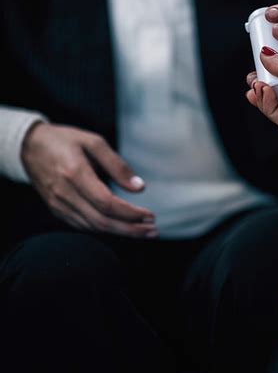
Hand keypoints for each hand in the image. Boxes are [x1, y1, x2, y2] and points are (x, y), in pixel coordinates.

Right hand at [22, 123, 157, 237]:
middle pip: (101, 221)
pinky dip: (104, 229)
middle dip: (130, 229)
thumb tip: (139, 188)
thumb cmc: (64, 140)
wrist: (29, 146)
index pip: (106, 203)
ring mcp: (58, 204)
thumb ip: (117, 165)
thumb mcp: (93, 141)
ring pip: (93, 227)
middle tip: (153, 231)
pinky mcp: (56, 210)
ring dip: (120, 232)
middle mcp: (65, 193)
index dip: (130, 214)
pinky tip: (120, 226)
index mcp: (75, 173)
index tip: (150, 216)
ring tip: (143, 230)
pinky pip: (83, 225)